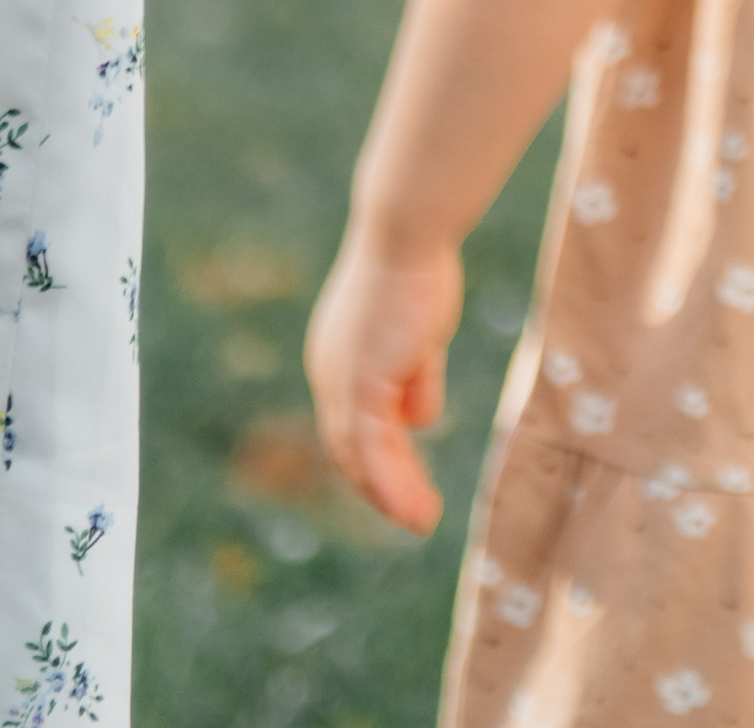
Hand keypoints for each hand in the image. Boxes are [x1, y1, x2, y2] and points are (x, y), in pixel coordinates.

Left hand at [305, 228, 463, 536]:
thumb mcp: (420, 333)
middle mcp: (331, 375)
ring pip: (361, 457)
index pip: (353, 424)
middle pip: (351, 448)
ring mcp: (342, 382)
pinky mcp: (361, 385)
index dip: (378, 457)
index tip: (406, 483)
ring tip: (422, 522)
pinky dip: (394, 483)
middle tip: (415, 516)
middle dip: (383, 485)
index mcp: (340, 360)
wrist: (406, 232)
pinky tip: (416, 507)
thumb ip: (416, 377)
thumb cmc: (417, 268)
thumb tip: (421, 421)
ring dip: (391, 494)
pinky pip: (375, 449)